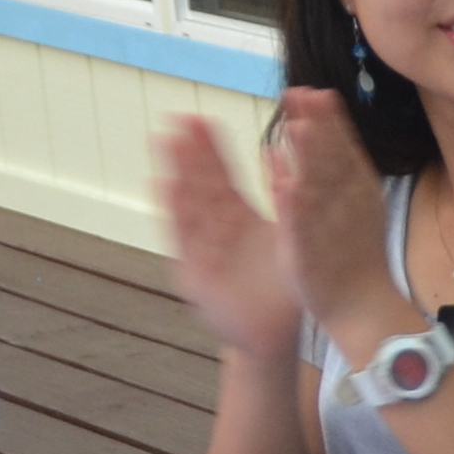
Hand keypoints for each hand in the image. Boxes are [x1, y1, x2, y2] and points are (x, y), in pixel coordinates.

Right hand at [156, 115, 307, 361]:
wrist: (274, 336)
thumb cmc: (280, 289)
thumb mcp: (287, 240)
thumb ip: (285, 203)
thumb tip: (287, 160)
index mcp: (236, 221)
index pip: (221, 177)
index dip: (210, 149)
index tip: (200, 117)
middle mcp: (213, 233)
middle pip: (199, 186)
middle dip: (188, 153)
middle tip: (177, 118)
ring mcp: (201, 253)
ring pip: (187, 208)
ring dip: (176, 175)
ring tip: (167, 142)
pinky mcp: (195, 275)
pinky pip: (184, 242)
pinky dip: (175, 214)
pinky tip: (166, 187)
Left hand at [260, 90, 406, 352]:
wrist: (364, 306)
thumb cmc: (354, 254)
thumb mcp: (350, 205)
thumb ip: (322, 173)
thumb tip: (286, 142)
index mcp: (358, 190)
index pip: (344, 148)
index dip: (329, 120)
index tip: (312, 92)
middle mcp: (349, 204)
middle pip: (333, 160)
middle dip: (319, 127)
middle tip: (303, 95)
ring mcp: (333, 227)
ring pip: (320, 189)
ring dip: (310, 158)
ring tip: (297, 128)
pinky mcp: (315, 252)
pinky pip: (304, 227)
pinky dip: (296, 206)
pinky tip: (285, 185)